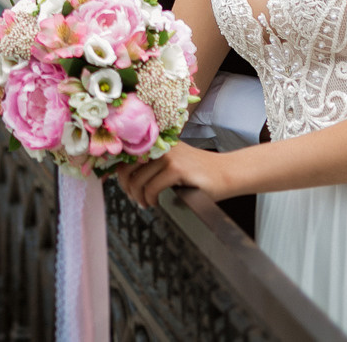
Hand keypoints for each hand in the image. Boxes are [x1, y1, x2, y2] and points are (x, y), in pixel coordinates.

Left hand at [114, 142, 235, 208]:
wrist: (226, 173)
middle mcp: (161, 145)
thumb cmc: (199, 172)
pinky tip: (156, 203)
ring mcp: (169, 156)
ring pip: (139, 181)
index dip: (119, 174)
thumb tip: (126, 178)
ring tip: (146, 204)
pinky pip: (152, 188)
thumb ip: (153, 164)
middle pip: (127, 169)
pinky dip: (150, 199)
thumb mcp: (172, 163)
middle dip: (127, 188)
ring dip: (139, 197)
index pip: (127, 156)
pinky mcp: (177, 169)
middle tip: (134, 199)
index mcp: (158, 142)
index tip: (123, 188)